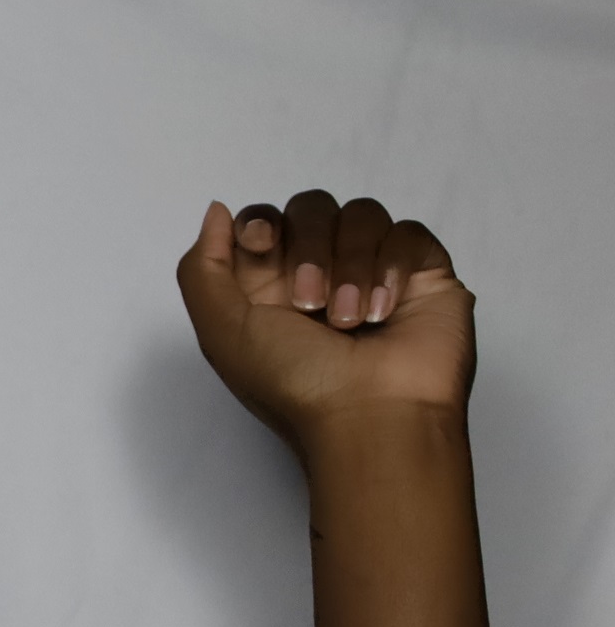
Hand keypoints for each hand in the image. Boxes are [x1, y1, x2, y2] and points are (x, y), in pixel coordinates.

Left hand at [175, 192, 473, 444]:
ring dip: (350, 264)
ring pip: (361, 215)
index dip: (260, 222)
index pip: (263, 221)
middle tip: (309, 305)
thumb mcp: (221, 332)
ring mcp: (372, 272)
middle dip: (307, 248)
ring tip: (350, 322)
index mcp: (268, 289)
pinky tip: (385, 310)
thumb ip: (202, 269)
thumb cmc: (295, 385)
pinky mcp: (423, 275)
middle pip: (311, 209)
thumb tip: (216, 211)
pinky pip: (407, 233)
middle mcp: (319, 275)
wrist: (370, 417)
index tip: (260, 245)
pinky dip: (391, 267)